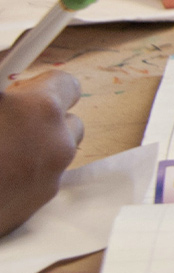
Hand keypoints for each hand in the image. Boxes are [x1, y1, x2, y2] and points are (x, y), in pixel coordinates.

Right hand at [0, 72, 82, 235]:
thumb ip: (1, 76)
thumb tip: (10, 64)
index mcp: (41, 109)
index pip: (66, 84)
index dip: (41, 87)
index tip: (20, 93)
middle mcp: (56, 144)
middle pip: (68, 122)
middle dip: (43, 120)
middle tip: (6, 123)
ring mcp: (48, 180)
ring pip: (56, 155)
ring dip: (35, 150)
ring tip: (0, 152)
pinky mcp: (33, 209)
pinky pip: (38, 185)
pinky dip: (22, 179)